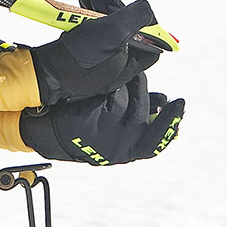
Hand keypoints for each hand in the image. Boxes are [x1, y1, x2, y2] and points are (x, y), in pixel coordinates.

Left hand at [18, 73, 183, 165]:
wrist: (47, 132)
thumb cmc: (86, 126)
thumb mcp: (115, 127)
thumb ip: (140, 117)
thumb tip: (163, 102)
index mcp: (129, 151)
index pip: (157, 141)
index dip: (171, 121)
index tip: (179, 101)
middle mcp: (117, 148)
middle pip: (141, 109)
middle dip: (139, 88)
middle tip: (135, 75)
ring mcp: (100, 136)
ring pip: (122, 99)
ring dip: (119, 85)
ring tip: (111, 83)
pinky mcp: (83, 122)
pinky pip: (102, 95)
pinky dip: (101, 89)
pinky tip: (94, 90)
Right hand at [28, 0, 159, 104]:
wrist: (43, 70)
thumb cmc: (76, 58)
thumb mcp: (112, 33)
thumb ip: (135, 17)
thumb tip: (146, 7)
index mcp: (127, 64)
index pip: (150, 42)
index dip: (145, 22)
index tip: (134, 7)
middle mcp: (114, 63)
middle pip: (124, 28)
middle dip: (112, 5)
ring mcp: (95, 57)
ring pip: (104, 25)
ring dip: (96, 3)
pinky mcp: (79, 51)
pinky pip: (87, 28)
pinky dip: (84, 11)